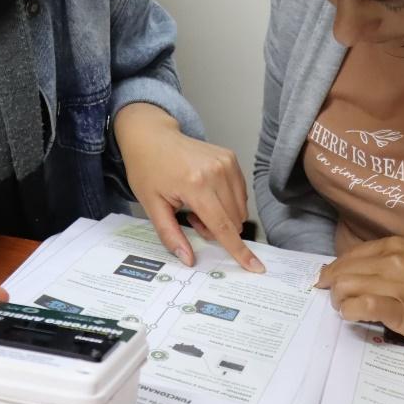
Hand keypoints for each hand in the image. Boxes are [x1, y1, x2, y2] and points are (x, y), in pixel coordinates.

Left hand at [113, 102, 264, 272]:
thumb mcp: (152, 206)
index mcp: (196, 184)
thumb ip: (171, 235)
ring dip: (223, 216)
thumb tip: (188, 259)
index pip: (223, 226)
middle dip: (216, 230)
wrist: (151, 137)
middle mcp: (216, 172)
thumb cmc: (148, 169)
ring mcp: (226, 162)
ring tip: (197, 204)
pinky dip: (226, 202)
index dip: (239, 250)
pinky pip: (240, 193)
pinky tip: (206, 194)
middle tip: (191, 218)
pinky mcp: (231, 158)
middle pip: (234, 220)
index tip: (255, 267)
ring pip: (240, 209)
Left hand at [315, 235, 403, 350]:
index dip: (334, 271)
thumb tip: (368, 273)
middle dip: (332, 287)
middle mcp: (391, 259)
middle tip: (335, 300)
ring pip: (345, 286)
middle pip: (342, 271)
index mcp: (395, 245)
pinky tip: (354, 317)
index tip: (329, 281)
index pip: (349, 256)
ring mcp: (394, 283)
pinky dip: (349, 312)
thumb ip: (394, 263)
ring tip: (346, 310)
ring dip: (339, 301)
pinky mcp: (398, 309)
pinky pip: (359, 306)